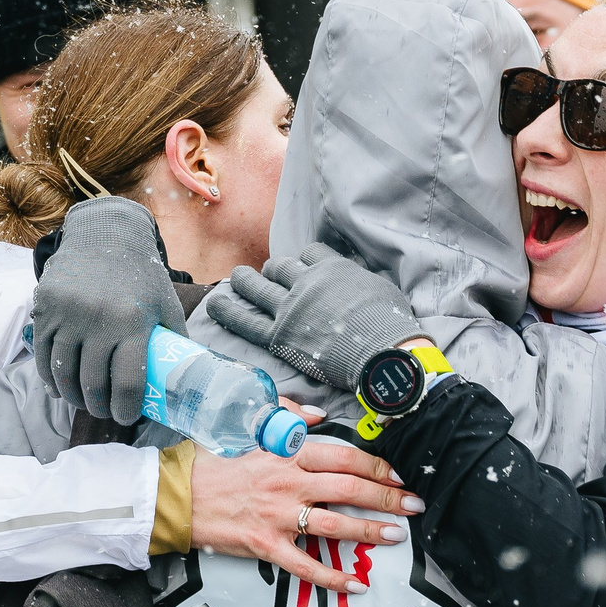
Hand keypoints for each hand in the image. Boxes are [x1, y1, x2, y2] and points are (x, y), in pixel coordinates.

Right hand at [31, 195, 184, 421]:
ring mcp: (68, 314)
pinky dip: (50, 379)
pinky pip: (43, 356)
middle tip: (105, 413)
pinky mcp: (45, 308)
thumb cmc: (141, 277)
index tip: (126, 418)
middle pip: (92, 385)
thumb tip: (187, 379)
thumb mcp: (166, 305)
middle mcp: (98, 319)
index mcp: (133, 322)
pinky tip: (60, 389)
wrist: (104, 235)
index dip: (125, 410)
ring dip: (73, 397)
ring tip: (84, 402)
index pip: (127, 383)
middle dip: (99, 408)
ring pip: (64, 374)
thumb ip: (174, 340)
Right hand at [189, 438, 423, 594]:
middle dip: (388, 498)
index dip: (378, 467)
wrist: (181, 496)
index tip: (400, 475)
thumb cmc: (219, 465)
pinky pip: (306, 566)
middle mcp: (288, 484)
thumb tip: (321, 415)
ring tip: (397, 536)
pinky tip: (356, 584)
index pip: (345, 458)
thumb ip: (290, 418)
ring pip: (335, 526)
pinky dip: (333, 578)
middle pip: (349, 489)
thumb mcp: (253, 432)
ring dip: (371, 531)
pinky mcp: (266, 545)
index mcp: (288, 455)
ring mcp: (278, 516)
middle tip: (414, 505)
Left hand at [204, 244, 419, 391]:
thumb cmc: (391, 324)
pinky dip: (227, 310)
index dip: (305, 261)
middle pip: (280, 266)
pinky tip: (215, 303)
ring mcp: (290, 308)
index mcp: (333, 269)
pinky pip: (245, 320)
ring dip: (245, 280)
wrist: (383, 353)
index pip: (310, 253)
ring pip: (258, 286)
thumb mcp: (381, 288)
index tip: (304, 268)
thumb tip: (358, 282)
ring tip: (237, 279)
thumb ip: (361, 281)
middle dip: (273, 270)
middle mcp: (306, 283)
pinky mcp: (279, 336)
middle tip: (270, 276)